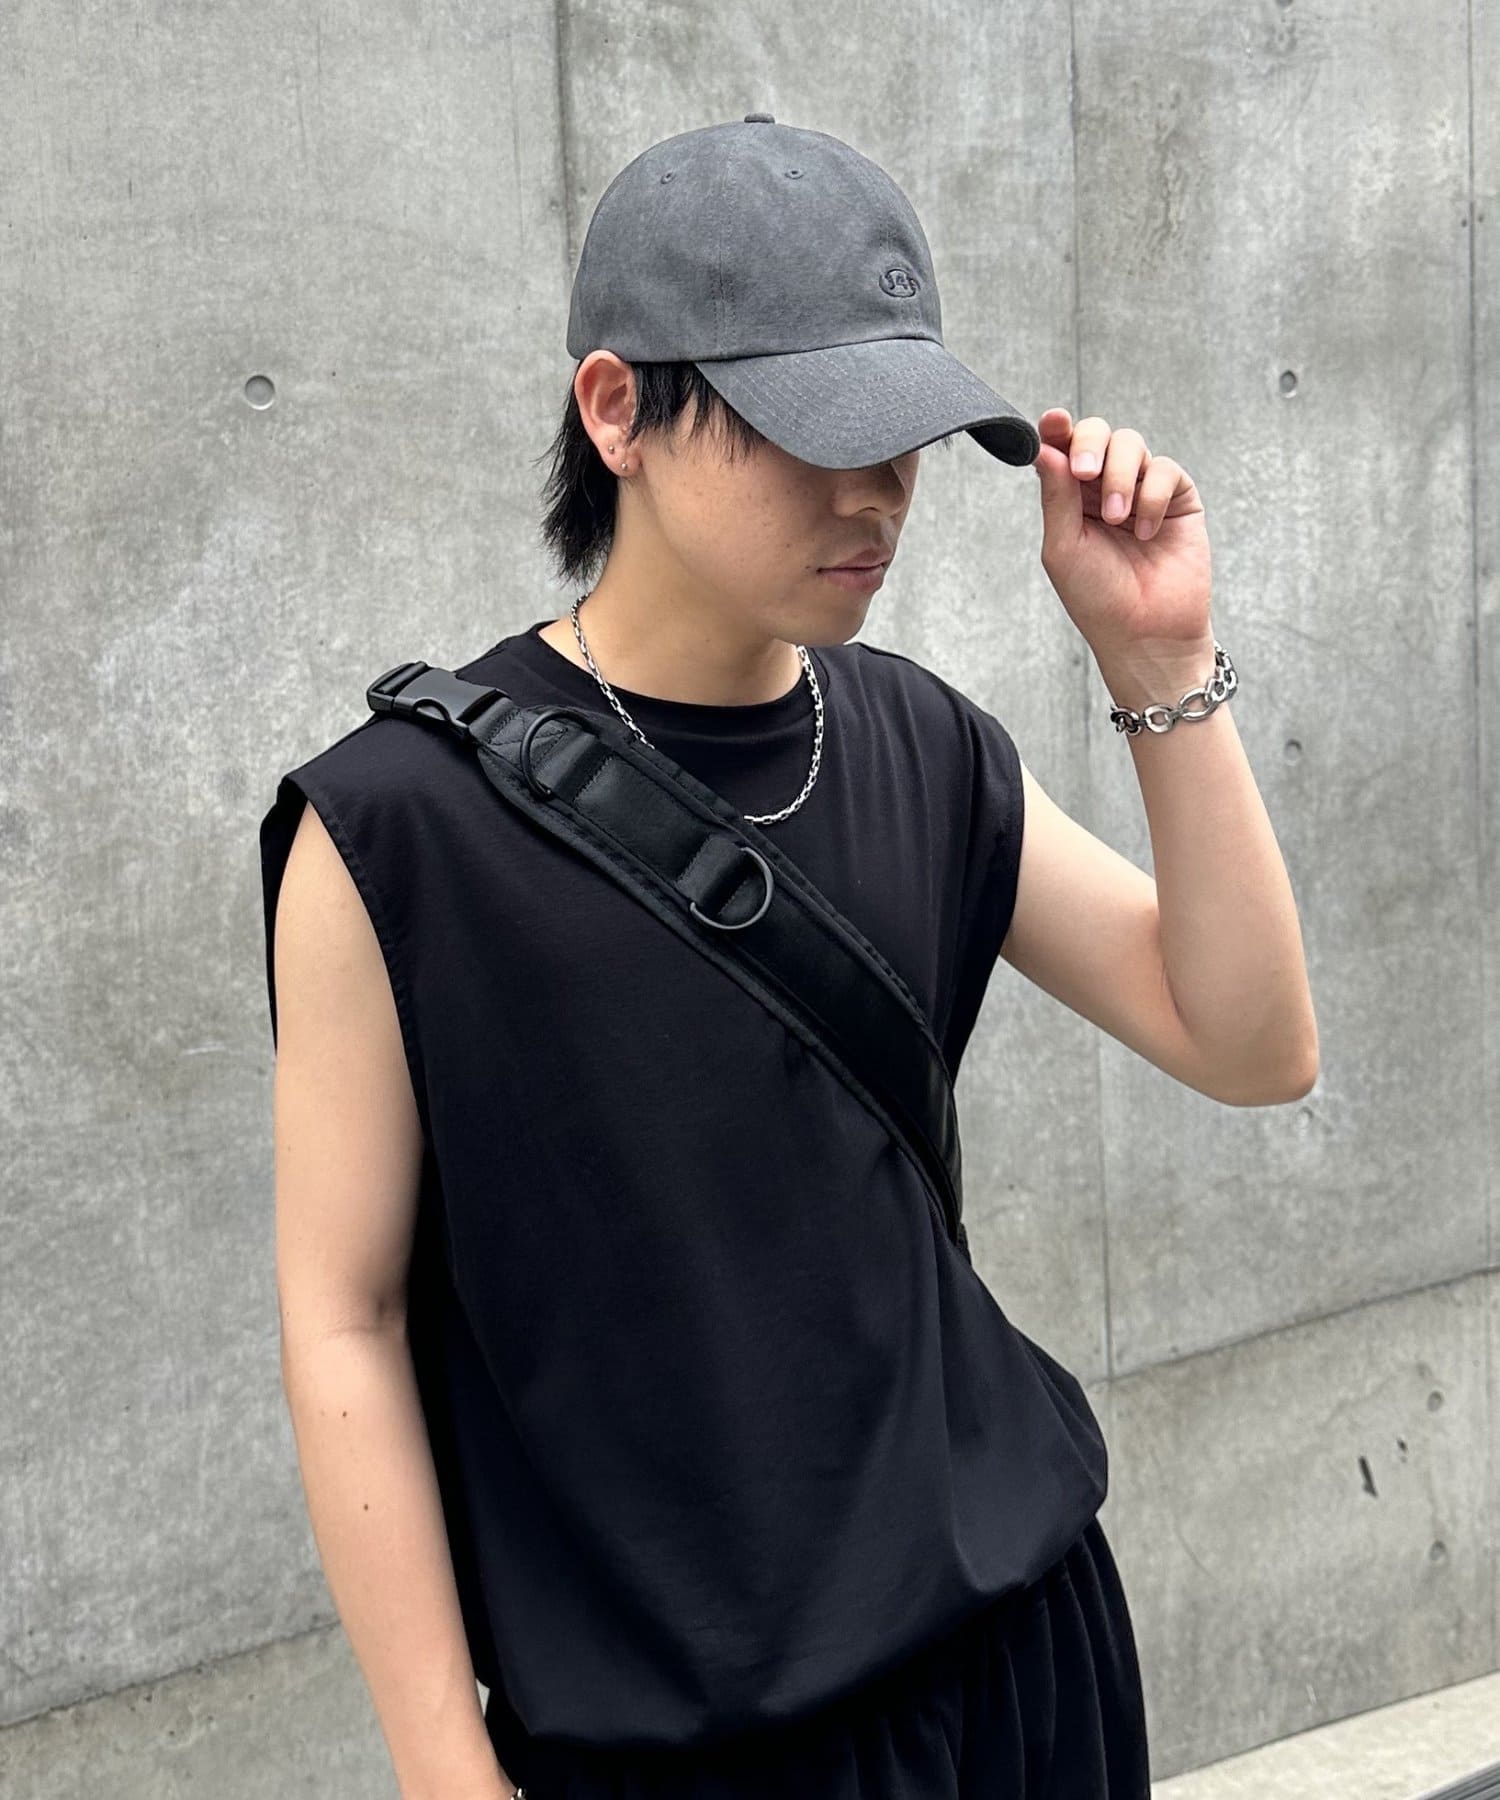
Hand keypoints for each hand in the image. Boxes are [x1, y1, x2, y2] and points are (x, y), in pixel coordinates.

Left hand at [1032, 408, 1213, 663]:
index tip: (1053, 421)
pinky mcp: (1178, 499)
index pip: (1063, 449)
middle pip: (1098, 434)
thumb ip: (1056, 497)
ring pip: (1131, 444)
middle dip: (1090, 444)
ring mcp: (1142, 490)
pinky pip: (1165, 470)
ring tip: (1118, 519)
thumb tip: (1045, 448)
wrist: (1146, 634)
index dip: (1058, 429)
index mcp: (1071, 499)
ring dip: (1121, 477)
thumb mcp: (1063, 548)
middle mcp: (1105, 489)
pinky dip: (1153, 496)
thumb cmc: (1098, 599)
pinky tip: (1146, 531)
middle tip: (1084, 473)